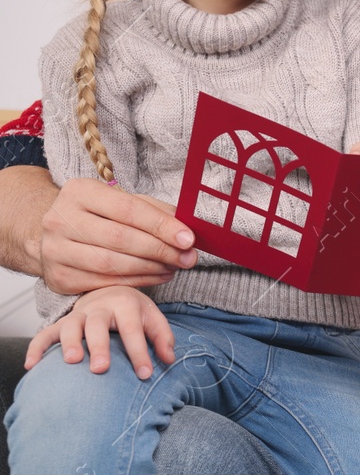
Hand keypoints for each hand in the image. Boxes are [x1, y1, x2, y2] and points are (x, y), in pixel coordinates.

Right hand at [27, 285, 174, 378]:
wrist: (109, 290)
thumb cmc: (133, 311)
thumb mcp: (153, 318)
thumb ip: (163, 337)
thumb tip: (169, 359)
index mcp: (126, 305)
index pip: (133, 330)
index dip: (139, 353)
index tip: (145, 375)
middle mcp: (99, 308)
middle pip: (97, 326)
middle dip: (99, 347)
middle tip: (101, 369)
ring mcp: (78, 315)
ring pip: (70, 327)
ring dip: (69, 343)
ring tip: (72, 361)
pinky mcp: (60, 323)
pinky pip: (44, 334)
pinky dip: (37, 348)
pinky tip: (31, 366)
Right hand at [40, 178, 196, 293]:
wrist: (57, 235)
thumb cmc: (98, 215)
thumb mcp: (122, 202)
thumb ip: (153, 211)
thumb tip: (187, 228)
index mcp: (79, 192)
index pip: (128, 209)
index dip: (161, 226)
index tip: (188, 238)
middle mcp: (60, 219)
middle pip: (120, 238)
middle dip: (161, 250)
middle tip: (188, 257)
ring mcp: (56, 250)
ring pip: (112, 264)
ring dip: (151, 268)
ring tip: (174, 267)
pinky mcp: (59, 277)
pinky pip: (105, 282)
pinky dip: (137, 281)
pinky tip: (157, 276)